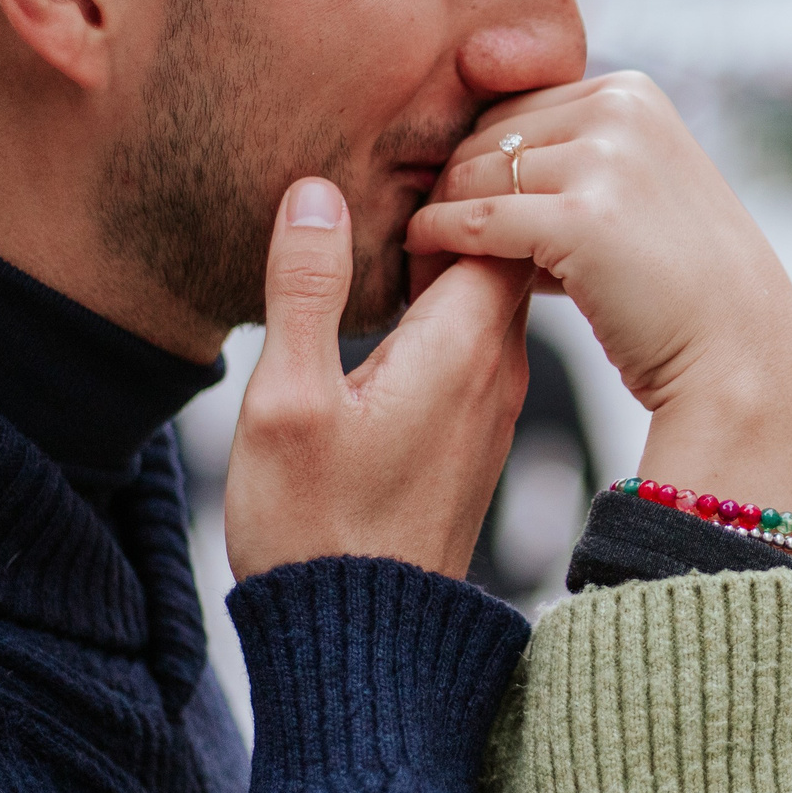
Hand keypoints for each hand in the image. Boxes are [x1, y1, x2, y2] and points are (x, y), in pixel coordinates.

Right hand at [225, 178, 532, 581]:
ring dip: (445, 260)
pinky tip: (387, 305)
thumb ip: (307, 290)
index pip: (499, 216)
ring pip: (487, 299)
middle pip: (502, 250)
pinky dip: (442, 310)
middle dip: (459, 205)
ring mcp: (492, 406)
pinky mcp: (474, 438)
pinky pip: (472, 345)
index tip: (406, 146)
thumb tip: (316, 192)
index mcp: (463, 345)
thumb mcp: (289, 401)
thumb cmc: (316, 529)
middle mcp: (499, 370)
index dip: (461, 171)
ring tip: (381, 222)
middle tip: (393, 162)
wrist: (361, 646)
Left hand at [406, 71, 791, 517]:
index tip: (450, 200)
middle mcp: (620, 110)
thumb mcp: (636, 191)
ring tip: (420, 251)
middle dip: (448, 183)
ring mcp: (605, 160)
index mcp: (631, 93)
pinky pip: (478, 219)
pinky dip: (438, 237)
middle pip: (486, 135)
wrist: (737, 353)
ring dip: (437, 212)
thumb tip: (474, 165)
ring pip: (474, 174)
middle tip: (422, 231)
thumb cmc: (681, 287)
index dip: (474, 157)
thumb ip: (572, 162)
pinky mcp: (582, 218)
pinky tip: (421, 254)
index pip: (514, 108)